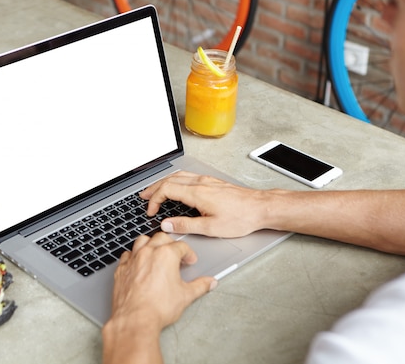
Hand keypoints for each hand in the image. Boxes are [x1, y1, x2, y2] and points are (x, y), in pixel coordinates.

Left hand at [102, 233, 215, 363]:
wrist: (135, 319)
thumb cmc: (158, 307)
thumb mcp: (186, 296)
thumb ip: (200, 286)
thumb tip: (209, 282)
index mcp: (166, 255)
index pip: (181, 246)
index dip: (189, 253)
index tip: (190, 260)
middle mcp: (148, 253)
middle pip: (161, 238)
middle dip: (171, 244)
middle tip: (176, 255)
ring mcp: (133, 259)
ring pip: (142, 241)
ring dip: (151, 244)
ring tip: (156, 252)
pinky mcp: (121, 269)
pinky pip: (127, 254)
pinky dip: (134, 255)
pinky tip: (138, 263)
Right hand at [141, 171, 268, 237]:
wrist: (261, 207)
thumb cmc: (241, 218)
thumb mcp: (211, 228)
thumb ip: (186, 226)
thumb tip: (167, 225)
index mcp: (197, 193)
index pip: (167, 190)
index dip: (155, 200)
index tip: (151, 211)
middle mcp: (201, 183)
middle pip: (169, 179)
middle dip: (153, 188)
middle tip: (143, 196)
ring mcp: (207, 180)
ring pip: (178, 176)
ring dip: (163, 183)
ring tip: (154, 190)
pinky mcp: (212, 182)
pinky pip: (187, 176)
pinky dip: (175, 181)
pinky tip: (175, 187)